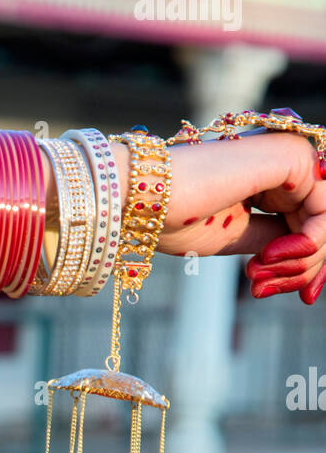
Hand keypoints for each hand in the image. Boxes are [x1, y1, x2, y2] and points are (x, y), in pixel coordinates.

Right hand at [112, 129, 325, 302]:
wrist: (146, 202)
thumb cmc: (177, 219)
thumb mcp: (239, 238)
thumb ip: (277, 242)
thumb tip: (309, 256)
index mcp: (272, 176)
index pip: (313, 223)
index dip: (312, 265)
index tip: (301, 297)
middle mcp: (287, 160)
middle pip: (323, 224)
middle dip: (307, 268)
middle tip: (273, 291)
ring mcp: (292, 155)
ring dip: (305, 261)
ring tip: (262, 274)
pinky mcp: (294, 156)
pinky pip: (325, 211)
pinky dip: (309, 244)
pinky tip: (273, 257)